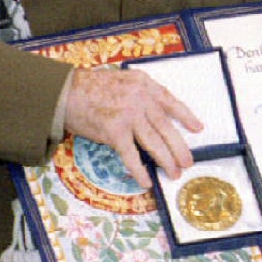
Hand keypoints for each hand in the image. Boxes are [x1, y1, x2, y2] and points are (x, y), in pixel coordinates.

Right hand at [62, 67, 199, 186]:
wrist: (64, 92)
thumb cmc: (90, 87)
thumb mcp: (123, 80)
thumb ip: (140, 94)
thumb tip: (154, 117)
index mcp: (144, 85)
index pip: (171, 102)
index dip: (186, 117)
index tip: (197, 128)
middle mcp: (140, 99)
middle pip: (166, 127)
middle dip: (179, 147)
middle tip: (188, 161)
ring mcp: (129, 115)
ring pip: (153, 142)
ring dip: (166, 160)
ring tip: (174, 173)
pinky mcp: (114, 132)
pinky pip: (131, 155)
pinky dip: (140, 170)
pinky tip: (147, 180)